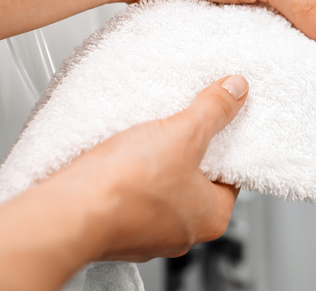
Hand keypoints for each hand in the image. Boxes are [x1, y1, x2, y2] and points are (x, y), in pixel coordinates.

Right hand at [82, 75, 248, 260]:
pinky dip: (127, 179)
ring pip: (159, 191)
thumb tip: (235, 91)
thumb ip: (214, 110)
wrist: (68, 211)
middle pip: (195, 183)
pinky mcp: (113, 230)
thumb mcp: (184, 134)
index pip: (230, 177)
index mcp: (211, 217)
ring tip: (147, 138)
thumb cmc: (127, 187)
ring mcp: (145, 236)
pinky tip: (120, 159)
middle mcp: (182, 235)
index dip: (224, 147)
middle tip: (180, 128)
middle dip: (186, 154)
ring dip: (153, 166)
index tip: (215, 126)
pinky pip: (128, 199)